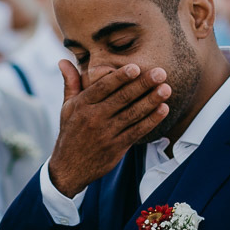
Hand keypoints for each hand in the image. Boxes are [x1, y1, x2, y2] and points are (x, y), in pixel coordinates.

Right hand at [47, 61, 171, 197]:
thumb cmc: (71, 132)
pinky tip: (163, 109)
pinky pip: (137, 131)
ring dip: (151, 101)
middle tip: (160, 72)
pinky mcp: (117, 147)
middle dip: (142, 85)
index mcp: (82, 105)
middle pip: (122, 99)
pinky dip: (151, 121)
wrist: (69, 168)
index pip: (102, 88)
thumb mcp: (66, 107)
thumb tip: (63, 60)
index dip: (119, 77)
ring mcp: (106, 134)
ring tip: (166, 89)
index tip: (135, 67)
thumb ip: (71, 83)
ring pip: (132, 115)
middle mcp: (94, 118)